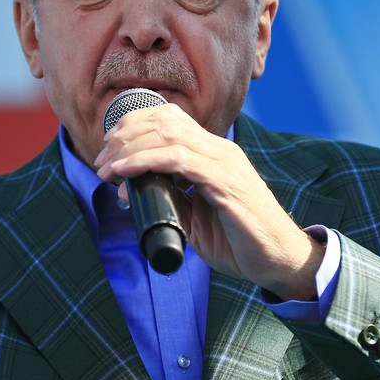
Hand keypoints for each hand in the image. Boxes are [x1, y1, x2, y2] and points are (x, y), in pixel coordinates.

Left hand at [95, 104, 324, 300]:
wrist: (278, 261)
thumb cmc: (239, 239)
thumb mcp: (196, 215)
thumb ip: (172, 197)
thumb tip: (134, 190)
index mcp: (213, 152)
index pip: (169, 118)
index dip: (133, 125)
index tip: (108, 148)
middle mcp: (219, 149)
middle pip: (164, 120)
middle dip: (124, 135)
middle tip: (101, 161)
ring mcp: (224, 163)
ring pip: (168, 135)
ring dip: (129, 148)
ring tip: (106, 168)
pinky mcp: (226, 183)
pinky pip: (180, 160)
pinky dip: (145, 161)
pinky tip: (124, 172)